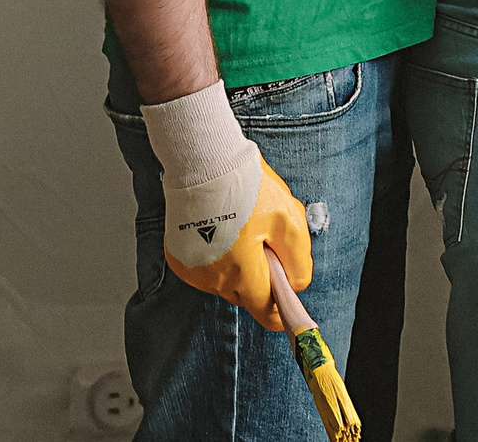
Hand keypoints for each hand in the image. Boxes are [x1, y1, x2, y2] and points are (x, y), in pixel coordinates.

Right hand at [161, 150, 313, 331]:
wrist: (205, 163)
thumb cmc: (248, 188)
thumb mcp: (289, 221)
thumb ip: (298, 260)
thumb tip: (297, 284)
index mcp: (243, 273)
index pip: (264, 310)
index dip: (280, 312)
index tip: (289, 314)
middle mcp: (214, 279)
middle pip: (245, 295)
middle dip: (260, 279)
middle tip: (268, 246)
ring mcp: (193, 270)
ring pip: (225, 282)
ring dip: (237, 267)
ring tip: (243, 231)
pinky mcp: (179, 258)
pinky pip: (206, 269)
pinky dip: (217, 257)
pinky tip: (222, 231)